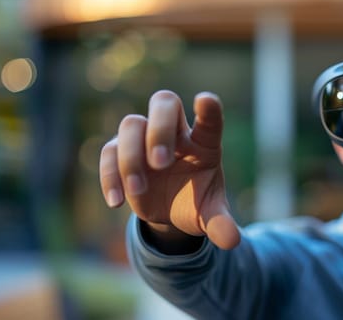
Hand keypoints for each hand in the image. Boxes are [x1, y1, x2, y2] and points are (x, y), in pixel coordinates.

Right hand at [99, 90, 239, 249]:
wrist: (170, 213)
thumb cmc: (195, 203)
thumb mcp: (210, 216)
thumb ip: (221, 224)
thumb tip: (232, 241)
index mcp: (204, 142)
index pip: (209, 118)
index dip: (209, 108)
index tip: (205, 101)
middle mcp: (176, 133)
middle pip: (165, 103)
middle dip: (160, 129)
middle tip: (160, 162)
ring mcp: (145, 138)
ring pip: (131, 124)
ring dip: (132, 156)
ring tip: (138, 190)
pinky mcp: (121, 152)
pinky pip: (109, 152)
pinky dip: (109, 175)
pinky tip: (117, 202)